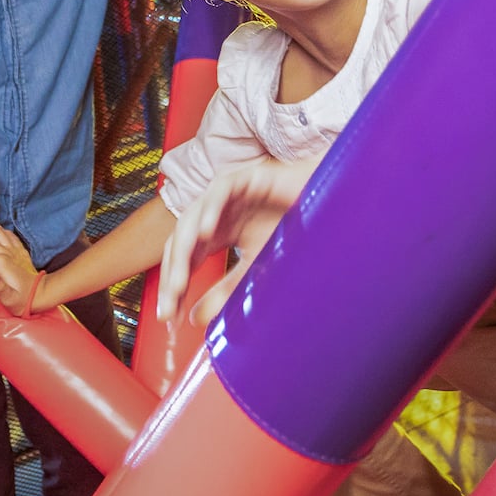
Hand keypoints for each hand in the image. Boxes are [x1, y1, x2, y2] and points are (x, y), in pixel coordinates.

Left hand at [157, 160, 313, 324]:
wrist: (326, 205)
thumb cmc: (292, 232)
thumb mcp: (255, 269)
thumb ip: (226, 290)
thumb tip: (195, 319)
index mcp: (214, 234)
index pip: (183, 261)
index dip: (173, 288)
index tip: (169, 316)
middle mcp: (213, 214)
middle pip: (179, 242)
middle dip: (172, 275)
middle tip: (170, 305)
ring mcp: (225, 195)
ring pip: (192, 217)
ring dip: (183, 248)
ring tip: (180, 281)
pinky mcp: (244, 177)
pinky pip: (220, 191)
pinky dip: (211, 209)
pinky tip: (206, 233)